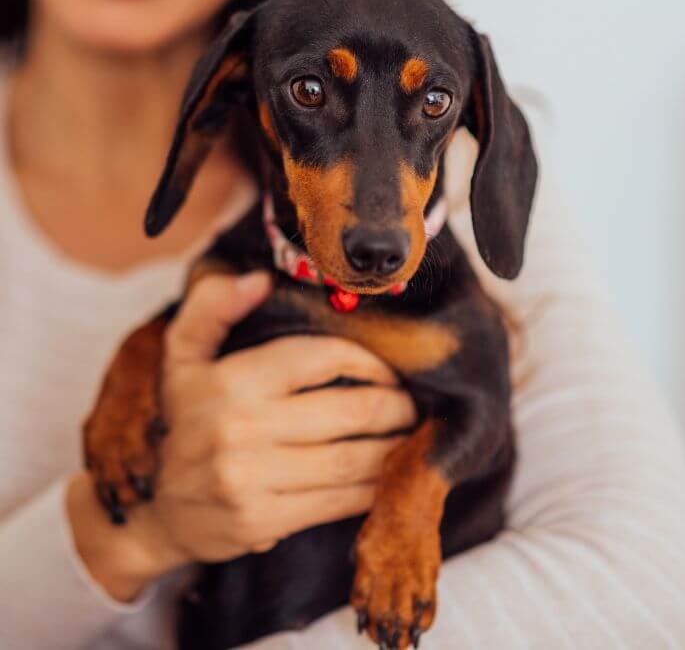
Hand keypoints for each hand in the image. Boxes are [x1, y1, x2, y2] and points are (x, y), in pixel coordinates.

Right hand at [69, 272, 415, 599]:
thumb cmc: (185, 421)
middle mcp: (241, 428)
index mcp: (231, 380)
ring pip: (352, 459)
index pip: (320, 358)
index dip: (368, 361)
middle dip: (395, 407)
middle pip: (349, 411)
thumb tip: (259, 280)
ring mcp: (252, 478)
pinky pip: (338, 500)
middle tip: (411, 404)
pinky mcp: (263, 519)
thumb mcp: (182, 356)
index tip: (388, 370)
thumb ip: (212, 307)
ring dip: (394, 448)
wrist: (157, 508)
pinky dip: (373, 487)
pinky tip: (388, 474)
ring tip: (410, 436)